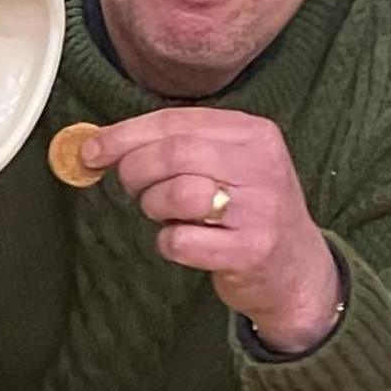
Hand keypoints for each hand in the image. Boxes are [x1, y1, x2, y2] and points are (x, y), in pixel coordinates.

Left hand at [85, 108, 341, 353]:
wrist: (298, 269)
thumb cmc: (247, 210)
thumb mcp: (228, 164)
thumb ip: (176, 147)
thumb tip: (102, 144)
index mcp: (254, 133)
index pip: (176, 121)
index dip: (125, 135)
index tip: (92, 150)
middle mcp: (263, 165)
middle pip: (174, 153)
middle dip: (135, 170)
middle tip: (131, 187)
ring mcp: (261, 209)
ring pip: (177, 193)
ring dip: (154, 206)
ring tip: (165, 215)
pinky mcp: (252, 250)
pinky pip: (183, 240)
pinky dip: (169, 242)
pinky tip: (185, 242)